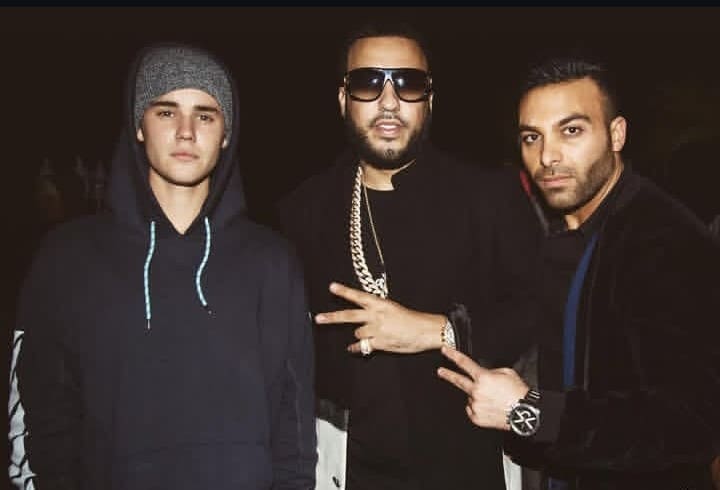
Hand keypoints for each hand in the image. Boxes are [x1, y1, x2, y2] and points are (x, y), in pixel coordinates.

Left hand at [314, 282, 444, 353]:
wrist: (426, 330)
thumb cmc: (411, 320)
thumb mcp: (393, 310)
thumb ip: (376, 314)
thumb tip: (362, 323)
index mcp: (380, 304)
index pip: (359, 296)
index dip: (344, 291)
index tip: (331, 287)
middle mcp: (376, 315)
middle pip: (349, 316)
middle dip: (332, 317)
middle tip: (318, 319)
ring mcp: (377, 330)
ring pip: (358, 333)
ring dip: (361, 335)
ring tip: (371, 335)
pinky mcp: (380, 343)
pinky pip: (362, 346)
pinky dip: (357, 348)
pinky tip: (353, 349)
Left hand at [437, 346, 528, 429]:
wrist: (524, 413)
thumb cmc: (518, 392)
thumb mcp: (506, 372)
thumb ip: (490, 371)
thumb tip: (483, 374)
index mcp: (483, 378)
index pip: (464, 363)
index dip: (453, 355)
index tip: (445, 351)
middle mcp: (476, 391)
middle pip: (457, 381)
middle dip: (447, 375)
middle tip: (440, 371)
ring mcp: (475, 405)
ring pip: (470, 397)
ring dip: (476, 395)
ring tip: (492, 398)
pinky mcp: (476, 417)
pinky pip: (472, 408)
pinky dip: (478, 406)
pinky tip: (489, 406)